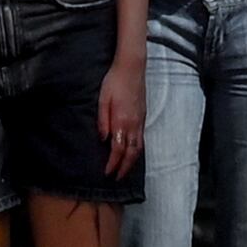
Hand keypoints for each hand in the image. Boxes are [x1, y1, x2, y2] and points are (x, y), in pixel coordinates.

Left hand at [97, 42, 149, 172]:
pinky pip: (142, 140)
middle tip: (117, 178)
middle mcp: (133, 124)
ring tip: (124, 170)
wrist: (132, 68)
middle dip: (124, 168)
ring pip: (139, 148)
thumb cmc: (114, 82)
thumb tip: (103, 139)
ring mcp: (140, 121)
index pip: (118, 149)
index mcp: (122, 121)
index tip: (107, 173)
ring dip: (132, 162)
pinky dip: (137, 151)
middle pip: (131, 153)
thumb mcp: (103, 100)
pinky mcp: (143, 117)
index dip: (113, 163)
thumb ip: (103, 121)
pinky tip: (132, 153)